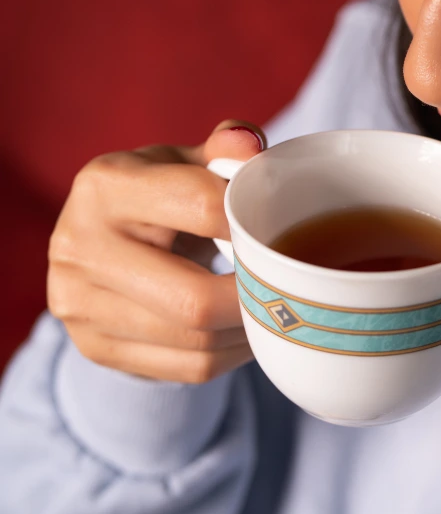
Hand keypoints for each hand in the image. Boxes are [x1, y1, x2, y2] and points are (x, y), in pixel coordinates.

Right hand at [47, 120, 265, 382]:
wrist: (98, 245)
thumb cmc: (160, 195)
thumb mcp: (186, 163)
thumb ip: (224, 151)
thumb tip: (250, 145)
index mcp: (106, 185)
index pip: (200, 206)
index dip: (252, 221)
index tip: (280, 230)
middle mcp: (79, 245)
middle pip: (194, 298)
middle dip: (255, 298)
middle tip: (289, 288)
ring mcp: (79, 304)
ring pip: (195, 342)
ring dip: (249, 332)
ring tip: (276, 312)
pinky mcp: (94, 347)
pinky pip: (188, 368)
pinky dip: (232, 355)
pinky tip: (250, 334)